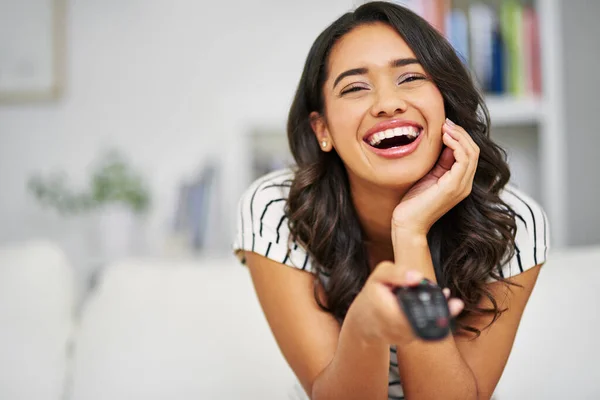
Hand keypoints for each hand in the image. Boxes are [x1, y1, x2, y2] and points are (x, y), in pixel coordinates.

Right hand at [347, 261, 464, 346]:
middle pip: (426, 323)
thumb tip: (417, 276)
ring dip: (439, 316)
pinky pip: (423, 330)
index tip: (448, 299)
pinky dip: (431, 320)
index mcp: (388, 312)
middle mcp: (396, 329)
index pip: (415, 314)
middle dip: (442, 312)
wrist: (361, 321)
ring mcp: (402, 338)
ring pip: (426, 328)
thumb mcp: (378, 276)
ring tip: (449, 304)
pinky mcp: (407, 341)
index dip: (435, 308)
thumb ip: (396, 273)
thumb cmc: (372, 295)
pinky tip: (436, 309)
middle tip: (456, 304)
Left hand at [392, 119, 479, 236]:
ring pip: (471, 153)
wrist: (407, 223)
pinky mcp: (453, 187)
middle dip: (461, 133)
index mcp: (459, 182)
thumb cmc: (412, 202)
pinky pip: (463, 160)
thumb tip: (445, 142)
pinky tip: (444, 138)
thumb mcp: (428, 176)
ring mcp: (461, 187)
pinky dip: (456, 145)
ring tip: (445, 127)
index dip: (460, 137)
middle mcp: (464, 185)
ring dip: (459, 136)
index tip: (445, 125)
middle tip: (446, 122)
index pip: (469, 154)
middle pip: (473, 151)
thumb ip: (440, 162)